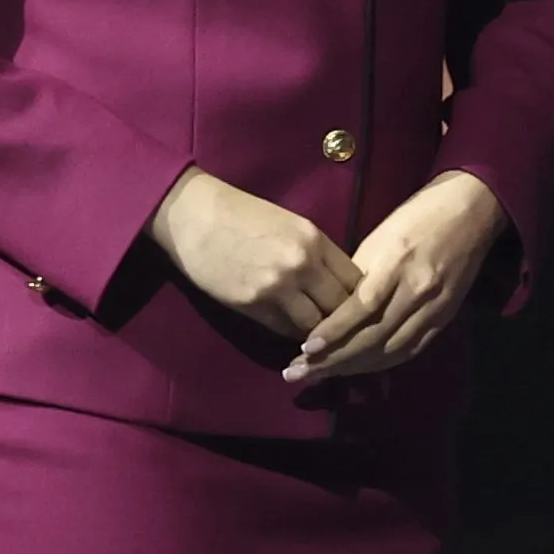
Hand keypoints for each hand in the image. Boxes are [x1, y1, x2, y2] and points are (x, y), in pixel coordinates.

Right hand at [149, 166, 358, 347]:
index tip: (356, 306)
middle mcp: (303, 265)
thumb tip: (338, 284)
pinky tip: (293, 333)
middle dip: (343, 318)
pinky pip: (284, 329)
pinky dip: (291, 333)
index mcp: (316, 241)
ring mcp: (277, 287)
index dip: (358, 297)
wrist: (195, 217)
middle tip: (341, 328)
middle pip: (341, 306)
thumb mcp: (293, 226)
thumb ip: (318, 254)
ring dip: (317, 332)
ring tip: (318, 337)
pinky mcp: (252, 305)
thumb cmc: (244, 216)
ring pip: (315, 325)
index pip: (356, 280)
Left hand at [287, 169, 502, 386]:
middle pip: (374, 336)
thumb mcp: (379, 238)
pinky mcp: (447, 316)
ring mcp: (436, 306)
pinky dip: (383, 363)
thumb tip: (332, 312)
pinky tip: (359, 369)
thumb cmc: (417, 217)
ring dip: (354, 367)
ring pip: (391, 349)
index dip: (333, 332)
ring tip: (321, 376)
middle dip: (334, 360)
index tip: (304, 350)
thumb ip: (358, 278)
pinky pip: (412, 349)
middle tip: (298, 373)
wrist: (473, 211)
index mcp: (398, 262)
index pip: (362, 307)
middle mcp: (418, 289)